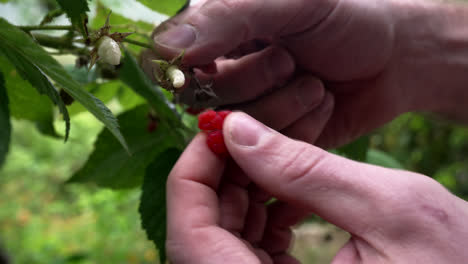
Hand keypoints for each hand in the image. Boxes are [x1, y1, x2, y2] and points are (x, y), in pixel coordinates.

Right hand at [144, 0, 448, 147]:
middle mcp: (223, 71)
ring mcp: (247, 110)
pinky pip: (264, 151)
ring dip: (281, 106)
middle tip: (292, 60)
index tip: (221, 64)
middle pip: (202, 99)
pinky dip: (298, 128)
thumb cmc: (344, 21)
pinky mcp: (270, 141)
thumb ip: (228, 17)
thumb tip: (164, 48)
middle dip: (255, 80)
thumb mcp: (292, 3)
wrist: (392, 60)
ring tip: (314, 83)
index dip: (193, 70)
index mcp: (216, 32)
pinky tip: (320, 104)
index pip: (170, 61)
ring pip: (233, 128)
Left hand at [167, 112, 467, 262]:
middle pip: (201, 240)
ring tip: (271, 160)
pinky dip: (261, 219)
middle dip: (220, 180)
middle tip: (244, 136)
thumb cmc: (461, 262)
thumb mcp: (392, 209)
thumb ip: (306, 170)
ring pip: (223, 245)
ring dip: (241, 197)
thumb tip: (237, 130)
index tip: (215, 130)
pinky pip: (251, 257)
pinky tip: (288, 195)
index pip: (190, 241)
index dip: (193, 176)